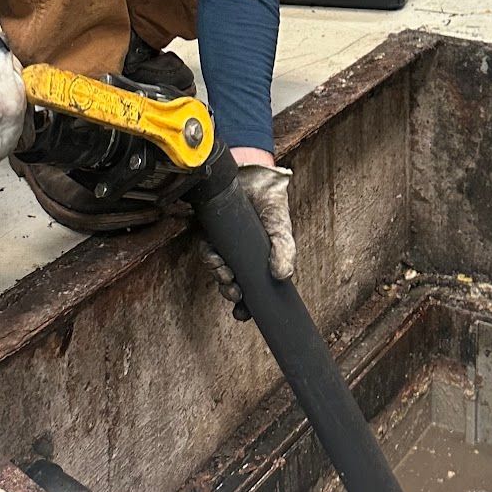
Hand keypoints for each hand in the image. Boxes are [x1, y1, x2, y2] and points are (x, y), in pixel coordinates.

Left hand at [198, 164, 295, 305]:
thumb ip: (285, 251)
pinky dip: (210, 258)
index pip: (252, 291)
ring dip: (220, 277)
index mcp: (259, 262)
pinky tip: (216, 256)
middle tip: (235, 292)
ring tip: (226, 274)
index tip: (242, 314)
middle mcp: (241, 257)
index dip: (246, 306)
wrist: (254, 177)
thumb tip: (282, 276)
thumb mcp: (282, 229)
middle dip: (231, 293)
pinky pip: (206, 252)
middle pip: (233, 285)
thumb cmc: (271, 204)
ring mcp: (226, 246)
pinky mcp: (212, 234)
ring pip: (218, 271)